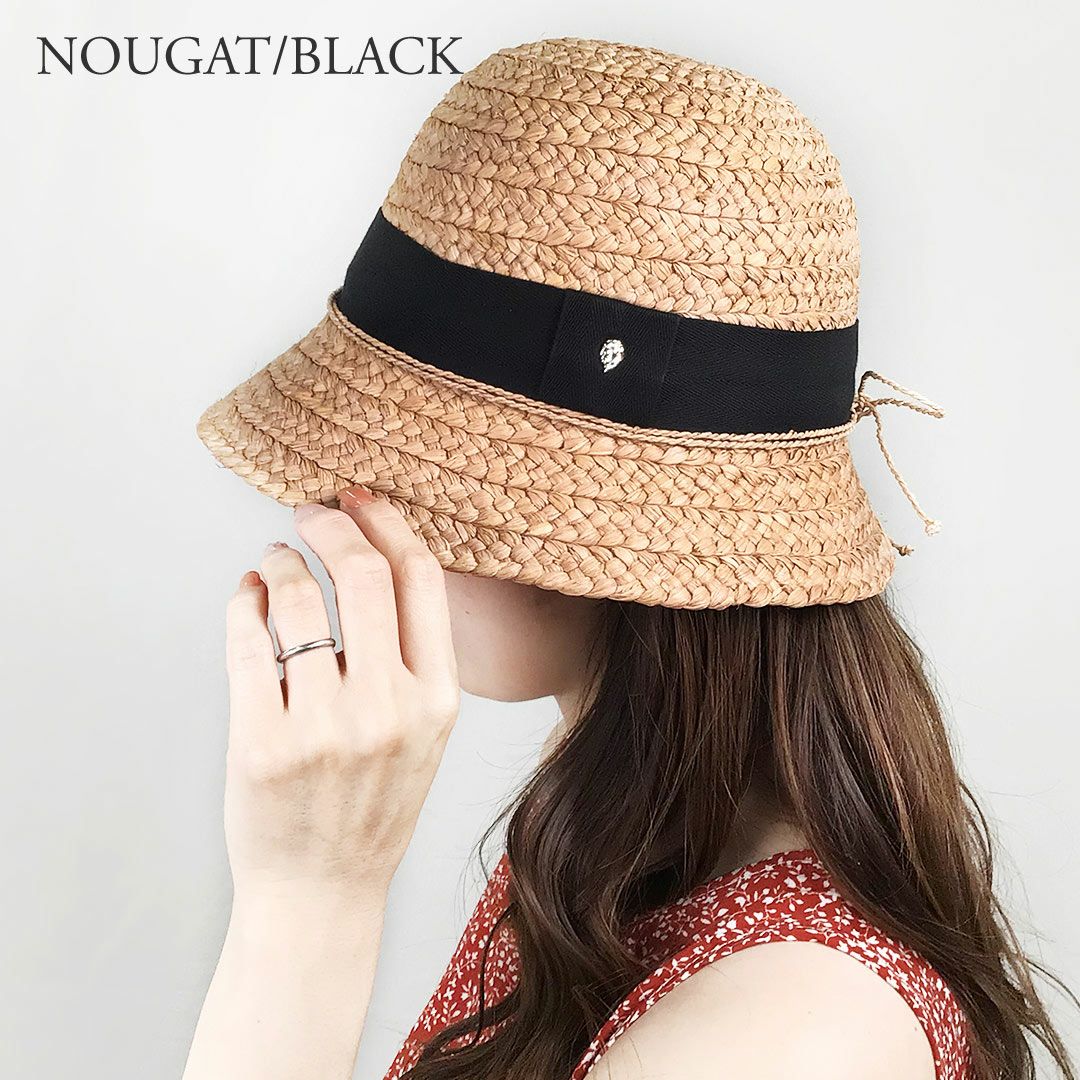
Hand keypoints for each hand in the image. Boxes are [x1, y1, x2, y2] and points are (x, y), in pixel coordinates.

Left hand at [222, 486, 459, 911]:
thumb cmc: (371, 807)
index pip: (421, 580)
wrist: (322, 891)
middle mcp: (388, 708)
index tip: (362, 499)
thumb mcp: (424, 733)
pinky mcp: (261, 742)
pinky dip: (242, 601)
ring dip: (280, 563)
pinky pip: (246, 640)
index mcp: (438, 700)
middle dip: (330, 524)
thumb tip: (367, 557)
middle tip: (309, 511)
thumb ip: (410, 656)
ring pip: (296, 598)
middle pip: (362, 573)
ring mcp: (323, 727)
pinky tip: (246, 595)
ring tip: (275, 563)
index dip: (388, 523)